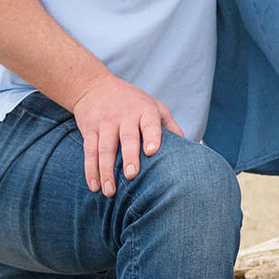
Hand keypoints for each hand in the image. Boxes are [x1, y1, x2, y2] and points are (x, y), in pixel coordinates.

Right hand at [68, 71, 180, 196]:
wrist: (95, 86)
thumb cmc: (133, 102)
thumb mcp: (154, 106)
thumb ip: (170, 126)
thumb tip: (189, 149)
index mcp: (145, 111)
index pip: (150, 123)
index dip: (152, 136)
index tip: (152, 151)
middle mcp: (124, 116)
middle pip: (127, 138)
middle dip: (129, 157)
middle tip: (131, 175)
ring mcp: (105, 123)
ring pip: (104, 148)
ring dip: (106, 171)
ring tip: (110, 191)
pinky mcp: (90, 129)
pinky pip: (89, 151)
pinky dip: (90, 170)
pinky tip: (94, 186)